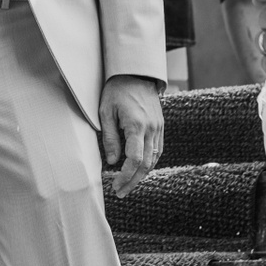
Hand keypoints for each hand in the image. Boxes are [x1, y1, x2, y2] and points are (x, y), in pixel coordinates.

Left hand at [98, 74, 163, 196]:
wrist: (136, 73)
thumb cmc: (116, 91)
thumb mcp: (106, 112)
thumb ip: (110, 138)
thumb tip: (113, 162)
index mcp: (137, 125)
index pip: (135, 159)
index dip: (125, 176)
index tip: (116, 185)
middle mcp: (151, 129)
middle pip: (146, 164)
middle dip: (133, 181)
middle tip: (121, 192)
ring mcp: (158, 128)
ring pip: (154, 159)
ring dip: (142, 175)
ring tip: (128, 185)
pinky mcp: (160, 126)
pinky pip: (158, 150)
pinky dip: (149, 163)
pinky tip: (139, 170)